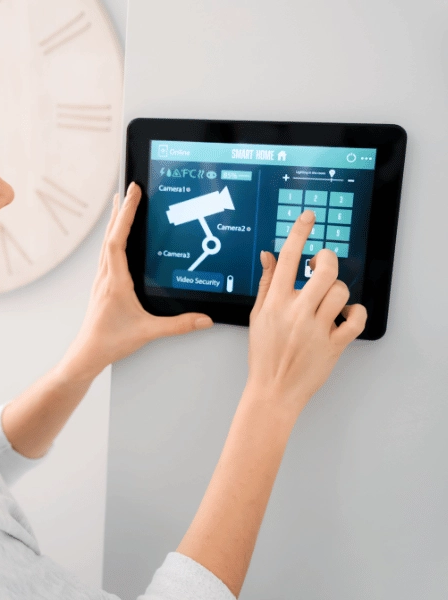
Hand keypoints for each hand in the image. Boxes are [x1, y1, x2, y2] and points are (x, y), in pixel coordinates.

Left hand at [62, 181, 212, 380]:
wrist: (87, 353)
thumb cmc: (110, 341)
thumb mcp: (148, 332)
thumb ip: (178, 325)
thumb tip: (204, 319)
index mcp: (115, 281)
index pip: (118, 239)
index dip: (126, 214)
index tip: (132, 193)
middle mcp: (105, 276)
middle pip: (110, 235)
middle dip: (121, 210)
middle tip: (128, 189)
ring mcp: (101, 280)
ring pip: (106, 243)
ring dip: (114, 222)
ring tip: (121, 205)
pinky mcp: (102, 286)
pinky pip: (106, 254)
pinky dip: (112, 238)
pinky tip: (116, 239)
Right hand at [246, 209, 366, 419]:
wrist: (273, 390)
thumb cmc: (264, 354)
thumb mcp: (257, 316)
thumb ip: (266, 284)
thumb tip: (269, 256)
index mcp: (274, 304)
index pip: (287, 259)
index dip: (299, 233)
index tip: (309, 216)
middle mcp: (295, 313)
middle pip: (323, 271)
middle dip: (328, 260)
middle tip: (323, 263)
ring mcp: (316, 329)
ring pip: (340, 292)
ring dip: (338, 291)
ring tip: (330, 300)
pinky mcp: (334, 344)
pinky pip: (356, 319)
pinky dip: (356, 313)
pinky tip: (346, 315)